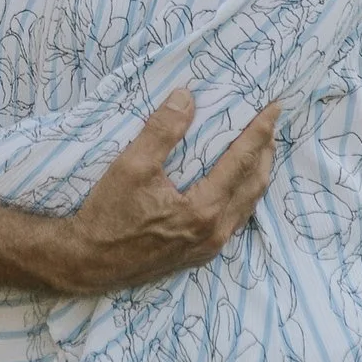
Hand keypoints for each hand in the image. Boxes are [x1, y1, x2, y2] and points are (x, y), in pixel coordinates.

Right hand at [53, 88, 278, 290]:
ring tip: (259, 149)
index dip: (260, 131)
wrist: (88, 262)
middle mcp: (215, 231)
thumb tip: (186, 98)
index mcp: (204, 209)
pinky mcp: (199, 253)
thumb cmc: (107, 215)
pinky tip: (235, 184)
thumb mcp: (131, 166)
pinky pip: (235, 220)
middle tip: (269, 123)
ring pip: (248, 205)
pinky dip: (243, 196)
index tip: (273, 107)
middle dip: (265, 151)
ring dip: (257, 174)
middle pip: (255, 183)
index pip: (242, 161)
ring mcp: (209, 246)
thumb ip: (162, 131)